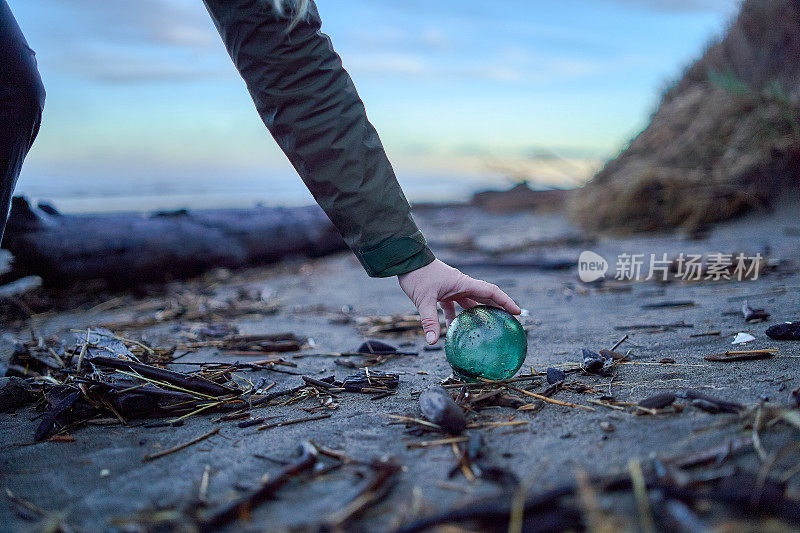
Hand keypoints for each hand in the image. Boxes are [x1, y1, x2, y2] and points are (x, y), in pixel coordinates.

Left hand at [398, 259, 521, 344]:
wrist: (406, 261)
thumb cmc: (418, 275)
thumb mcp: (423, 299)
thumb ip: (429, 320)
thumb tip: (432, 342)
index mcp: (463, 283)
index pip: (491, 291)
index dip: (506, 301)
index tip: (517, 312)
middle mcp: (461, 285)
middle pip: (485, 298)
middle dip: (497, 309)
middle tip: (508, 323)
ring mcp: (452, 288)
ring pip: (470, 303)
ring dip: (477, 315)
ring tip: (485, 330)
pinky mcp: (443, 292)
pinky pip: (454, 306)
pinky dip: (455, 318)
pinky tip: (452, 332)